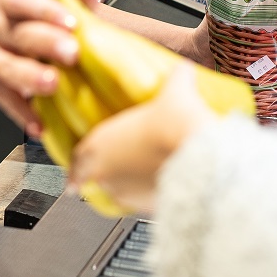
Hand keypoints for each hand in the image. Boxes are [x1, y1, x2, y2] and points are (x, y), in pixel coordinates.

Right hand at [0, 0, 79, 133]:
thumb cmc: (29, 15)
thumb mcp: (50, 1)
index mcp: (8, 0)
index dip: (46, 10)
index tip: (71, 22)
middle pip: (19, 35)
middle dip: (46, 44)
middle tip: (72, 53)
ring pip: (5, 67)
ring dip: (29, 77)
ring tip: (52, 85)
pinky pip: (4, 99)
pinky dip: (23, 112)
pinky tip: (40, 123)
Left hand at [68, 63, 217, 213]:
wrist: (199, 158)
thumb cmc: (175, 125)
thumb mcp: (176, 90)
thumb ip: (177, 77)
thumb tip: (184, 68)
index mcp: (99, 143)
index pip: (77, 154)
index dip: (79, 156)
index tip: (81, 158)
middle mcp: (104, 172)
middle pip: (89, 177)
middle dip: (96, 173)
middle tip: (107, 167)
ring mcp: (123, 193)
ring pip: (112, 191)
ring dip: (120, 183)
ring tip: (135, 174)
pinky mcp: (143, 208)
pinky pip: (136, 202)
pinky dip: (142, 194)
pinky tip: (153, 186)